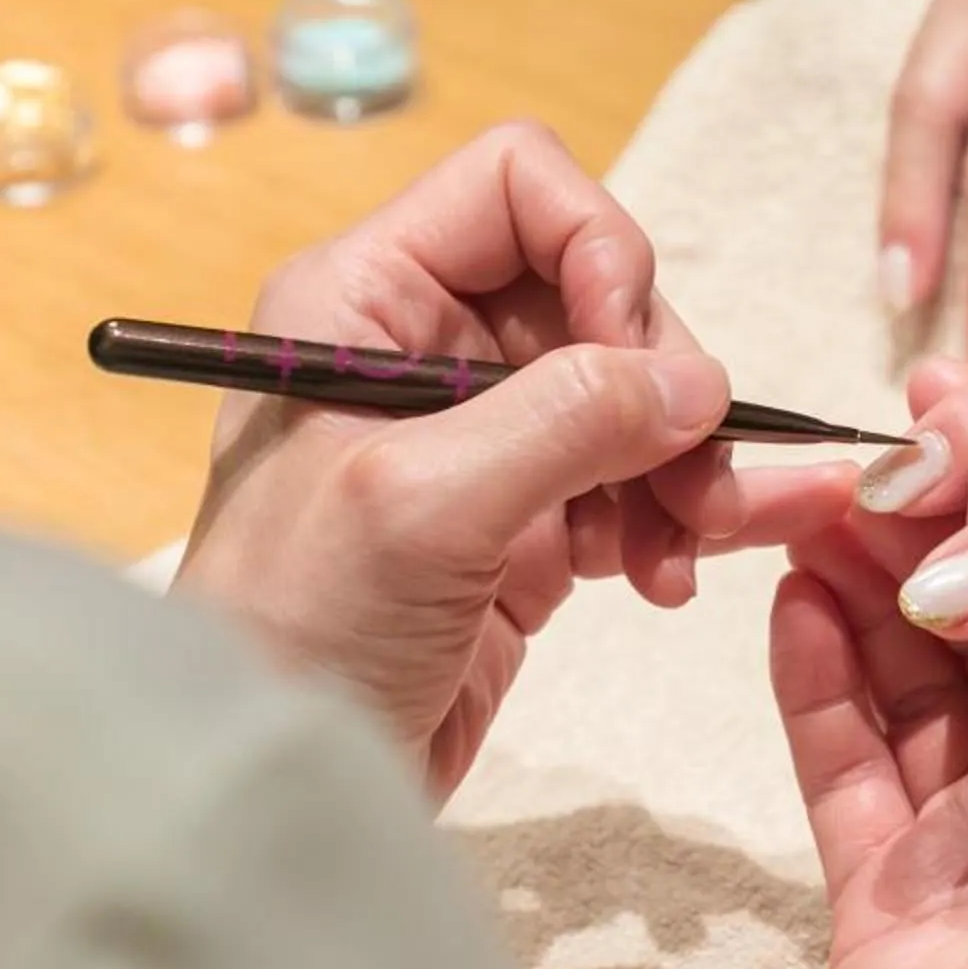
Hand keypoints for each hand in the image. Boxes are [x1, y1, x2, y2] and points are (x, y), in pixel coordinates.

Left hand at [177, 122, 855, 798]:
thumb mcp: (424, 505)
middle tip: (689, 478)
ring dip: (677, 460)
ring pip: (628, 389)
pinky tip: (669, 579)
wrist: (270, 785)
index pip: (518, 184)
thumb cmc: (297, 630)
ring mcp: (475, 436)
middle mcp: (421, 346)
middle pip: (596, 289)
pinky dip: (665, 518)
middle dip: (659, 380)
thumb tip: (697, 387)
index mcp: (363, 297)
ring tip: (684, 547)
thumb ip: (565, 421)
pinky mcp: (519, 523)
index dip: (598, 246)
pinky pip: (629, 480)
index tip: (628, 356)